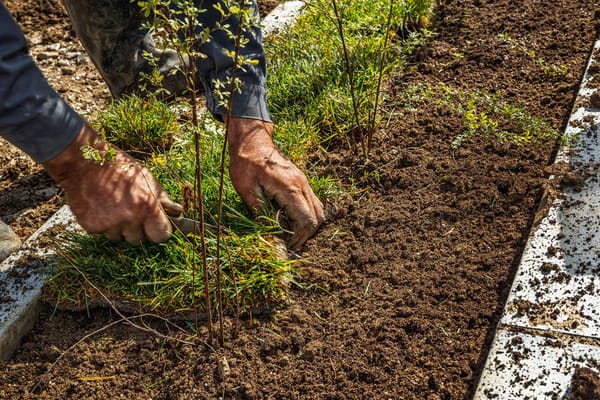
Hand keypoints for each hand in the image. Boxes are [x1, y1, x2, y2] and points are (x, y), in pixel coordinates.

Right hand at [44, 124, 182, 243]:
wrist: (83, 162)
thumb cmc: (118, 167)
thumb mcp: (146, 177)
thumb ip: (162, 198)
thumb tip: (178, 212)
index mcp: (147, 206)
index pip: (161, 235)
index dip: (159, 231)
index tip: (156, 227)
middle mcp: (130, 218)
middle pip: (140, 240)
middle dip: (138, 230)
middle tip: (131, 212)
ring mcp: (109, 224)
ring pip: (120, 238)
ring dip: (119, 228)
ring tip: (113, 206)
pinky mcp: (91, 226)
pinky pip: (103, 234)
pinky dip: (103, 224)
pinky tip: (100, 207)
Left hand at [227, 117, 324, 249]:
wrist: (252, 140)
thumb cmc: (246, 162)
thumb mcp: (246, 188)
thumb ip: (259, 211)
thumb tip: (269, 233)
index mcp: (289, 187)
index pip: (305, 219)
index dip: (299, 237)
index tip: (288, 246)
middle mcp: (302, 184)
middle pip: (317, 217)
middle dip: (306, 235)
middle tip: (291, 245)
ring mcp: (304, 181)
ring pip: (318, 209)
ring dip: (309, 225)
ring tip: (292, 235)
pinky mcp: (301, 181)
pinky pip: (312, 202)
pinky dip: (307, 215)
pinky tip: (292, 220)